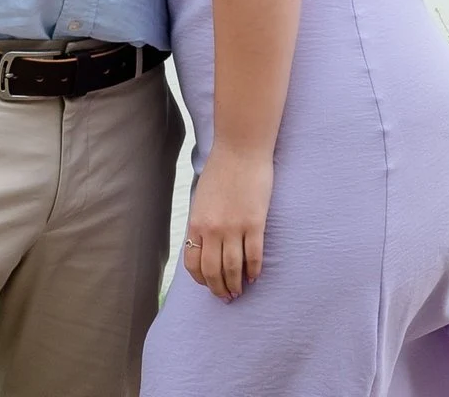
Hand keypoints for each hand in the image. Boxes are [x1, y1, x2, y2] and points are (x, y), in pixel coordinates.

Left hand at [183, 148, 272, 299]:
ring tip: (240, 292)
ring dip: (236, 285)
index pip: (193, 264)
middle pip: (212, 271)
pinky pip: (254, 255)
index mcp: (196, 224)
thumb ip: (202, 223)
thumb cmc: (221, 171)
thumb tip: (205, 245)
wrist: (240, 150)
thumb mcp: (201, 199)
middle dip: (218, 288)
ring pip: (233, 268)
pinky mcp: (254, 222)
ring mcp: (233, 227)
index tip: (209, 286)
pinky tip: (255, 276)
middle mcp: (212, 229)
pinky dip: (254, 270)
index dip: (201, 280)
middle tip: (226, 297)